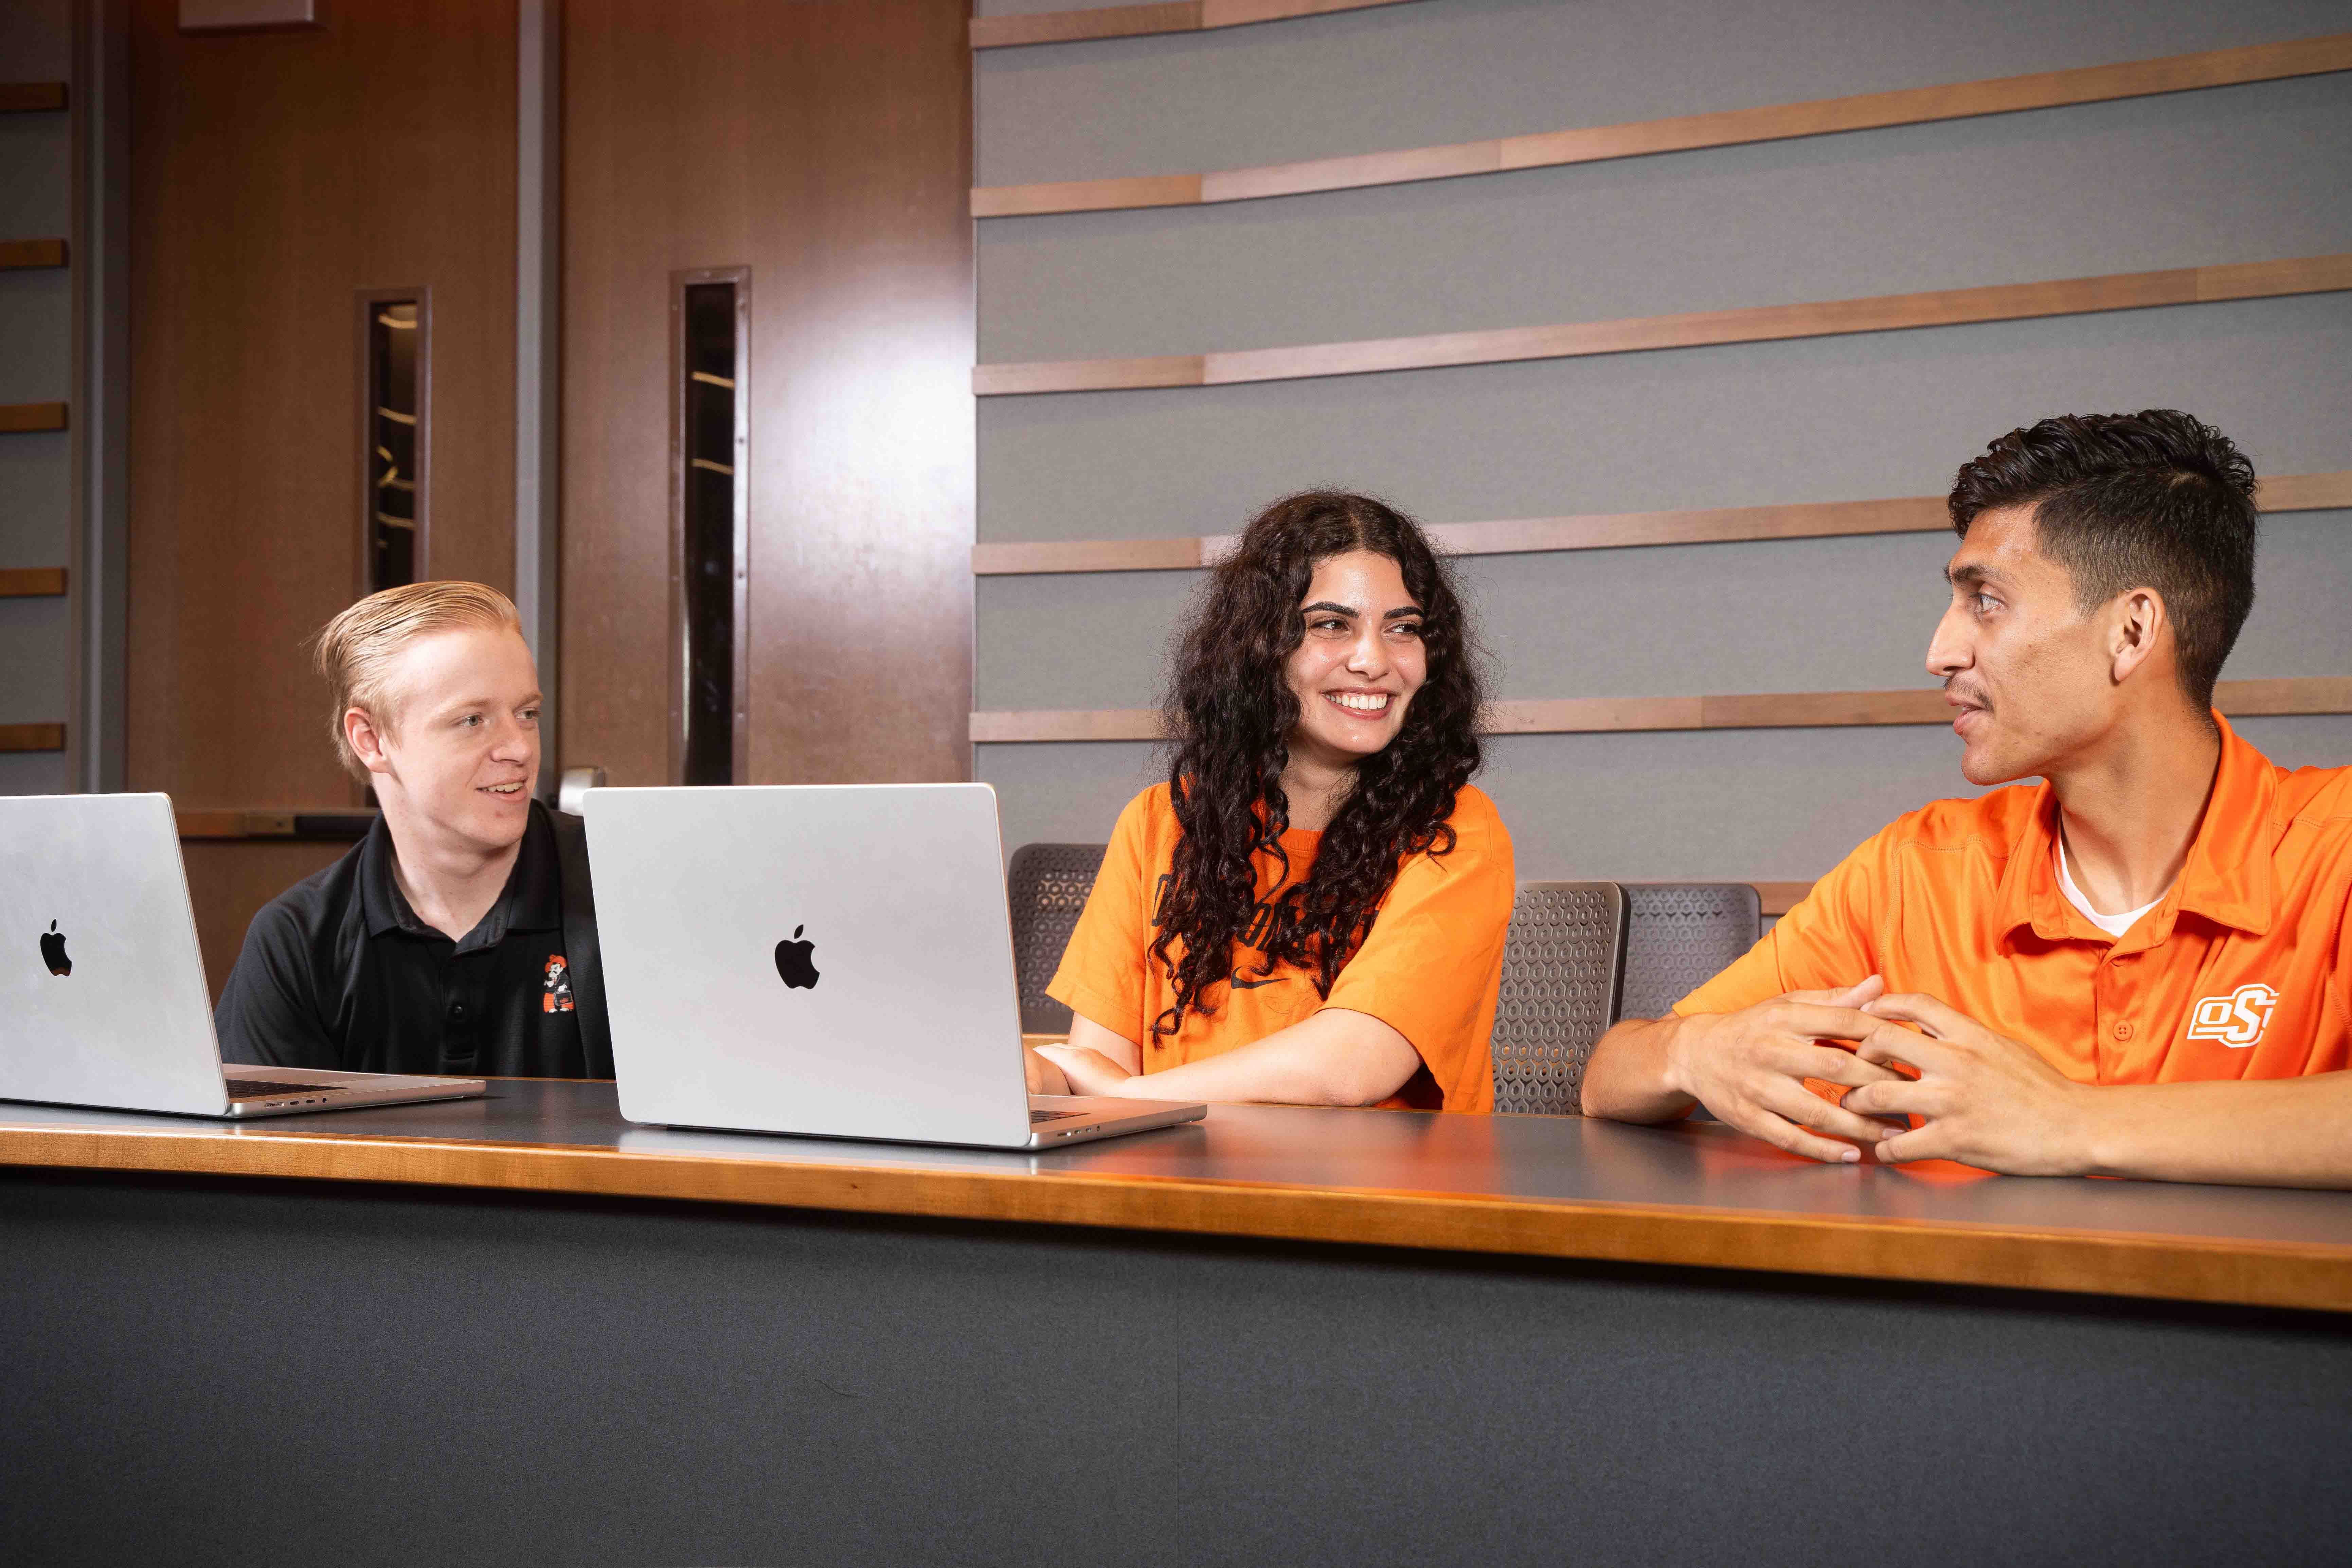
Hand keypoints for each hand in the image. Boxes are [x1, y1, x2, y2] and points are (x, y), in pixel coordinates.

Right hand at [1032, 1044, 1135, 1098]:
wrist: (1126, 1094)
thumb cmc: (1101, 1098)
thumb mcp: (1072, 1093)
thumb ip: (1057, 1085)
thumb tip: (1046, 1088)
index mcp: (1071, 1058)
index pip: (1045, 1051)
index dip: (1034, 1055)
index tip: (1026, 1060)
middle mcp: (1080, 1051)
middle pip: (1055, 1047)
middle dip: (1043, 1053)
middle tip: (1033, 1061)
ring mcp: (1091, 1052)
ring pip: (1067, 1048)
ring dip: (1057, 1054)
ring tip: (1048, 1063)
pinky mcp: (1099, 1056)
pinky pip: (1079, 1051)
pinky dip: (1070, 1056)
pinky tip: (1069, 1066)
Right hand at [1664, 976, 1912, 1163]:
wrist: (1694, 1054)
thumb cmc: (1751, 1028)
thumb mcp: (1787, 1005)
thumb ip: (1834, 999)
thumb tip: (1879, 985)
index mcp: (1784, 1018)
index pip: (1843, 1021)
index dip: (1882, 1036)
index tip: (1912, 1051)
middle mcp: (1771, 1051)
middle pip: (1836, 1067)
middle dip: (1880, 1084)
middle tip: (1914, 1097)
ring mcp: (1758, 1087)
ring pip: (1817, 1111)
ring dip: (1860, 1125)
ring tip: (1894, 1134)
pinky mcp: (1748, 1117)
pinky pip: (1791, 1138)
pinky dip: (1823, 1149)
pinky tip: (1851, 1154)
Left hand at [1845, 993, 2093, 1174]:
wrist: (2077, 1127)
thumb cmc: (2043, 1089)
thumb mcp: (2004, 1048)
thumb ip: (1966, 1036)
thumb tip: (1935, 1025)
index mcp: (1970, 1036)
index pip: (1914, 1004)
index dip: (1881, 1004)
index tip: (1864, 1013)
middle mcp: (1956, 1062)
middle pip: (1882, 1040)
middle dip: (1857, 1053)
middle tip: (1851, 1067)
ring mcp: (1952, 1101)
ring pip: (1878, 1093)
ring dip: (1857, 1102)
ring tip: (1853, 1108)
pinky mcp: (1955, 1139)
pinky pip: (1900, 1144)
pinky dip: (1884, 1148)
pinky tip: (1884, 1149)